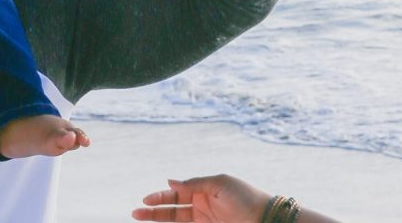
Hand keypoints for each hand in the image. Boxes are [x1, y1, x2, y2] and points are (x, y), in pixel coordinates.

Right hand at [132, 175, 269, 222]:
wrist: (265, 219)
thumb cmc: (245, 197)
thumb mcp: (220, 184)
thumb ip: (195, 183)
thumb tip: (170, 182)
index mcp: (205, 189)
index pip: (178, 193)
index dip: (161, 196)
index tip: (146, 199)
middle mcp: (202, 205)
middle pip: (173, 209)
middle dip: (154, 210)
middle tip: (136, 212)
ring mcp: (205, 220)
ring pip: (176, 220)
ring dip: (158, 219)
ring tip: (139, 217)